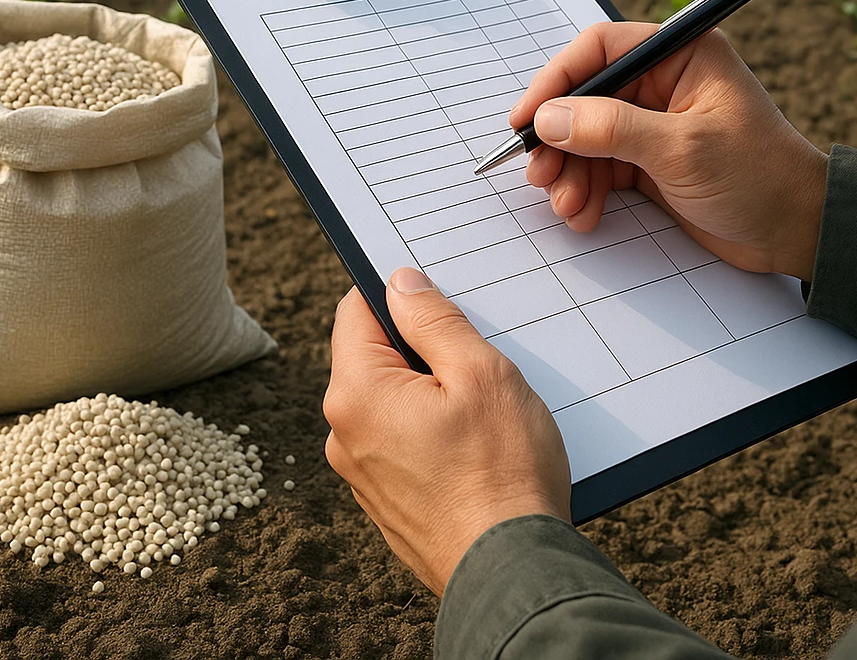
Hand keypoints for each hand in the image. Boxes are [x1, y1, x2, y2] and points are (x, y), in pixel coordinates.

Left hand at [324, 267, 570, 595]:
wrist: (513, 574)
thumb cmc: (502, 472)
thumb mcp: (479, 372)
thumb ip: (433, 319)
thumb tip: (400, 282)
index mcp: (356, 393)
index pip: (355, 310)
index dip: (393, 292)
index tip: (432, 294)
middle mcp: (344, 432)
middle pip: (372, 356)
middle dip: (418, 346)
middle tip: (471, 357)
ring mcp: (361, 471)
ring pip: (388, 399)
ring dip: (426, 389)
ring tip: (477, 408)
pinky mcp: (383, 499)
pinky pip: (397, 440)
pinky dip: (426, 429)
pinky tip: (469, 444)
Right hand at [509, 23, 826, 282]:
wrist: (796, 233)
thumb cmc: (760, 176)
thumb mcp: (682, 149)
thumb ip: (612, 129)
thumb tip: (549, 119)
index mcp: (680, 56)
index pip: (600, 50)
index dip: (556, 80)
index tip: (527, 118)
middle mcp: (662, 84)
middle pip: (584, 98)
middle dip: (559, 139)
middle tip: (540, 173)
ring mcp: (651, 125)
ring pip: (585, 138)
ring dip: (569, 172)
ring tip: (569, 205)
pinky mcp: (647, 162)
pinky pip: (599, 168)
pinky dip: (585, 190)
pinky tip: (584, 213)